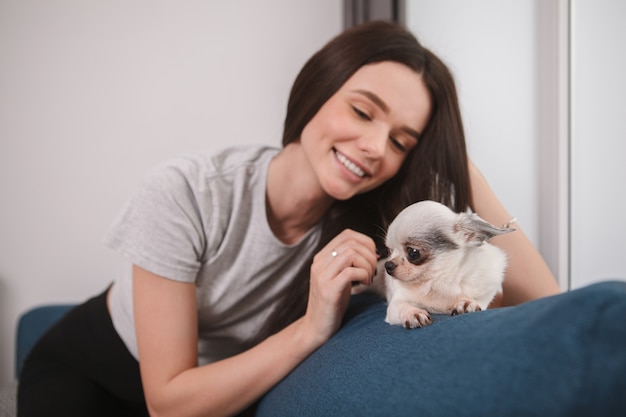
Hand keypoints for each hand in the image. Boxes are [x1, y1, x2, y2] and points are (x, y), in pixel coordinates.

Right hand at [302, 229, 376, 344]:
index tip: (372, 257)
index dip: (366, 242)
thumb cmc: (332, 303)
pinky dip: (363, 275)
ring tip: (369, 277)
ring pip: (351, 254)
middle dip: (369, 254)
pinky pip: (350, 272)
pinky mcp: (328, 290)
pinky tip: (365, 284)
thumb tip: (372, 250)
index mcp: (321, 257)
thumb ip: (348, 262)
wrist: (316, 328)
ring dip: (367, 264)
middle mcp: (319, 263)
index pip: (347, 235)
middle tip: (373, 270)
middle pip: (351, 242)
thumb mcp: (338, 277)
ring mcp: (322, 276)